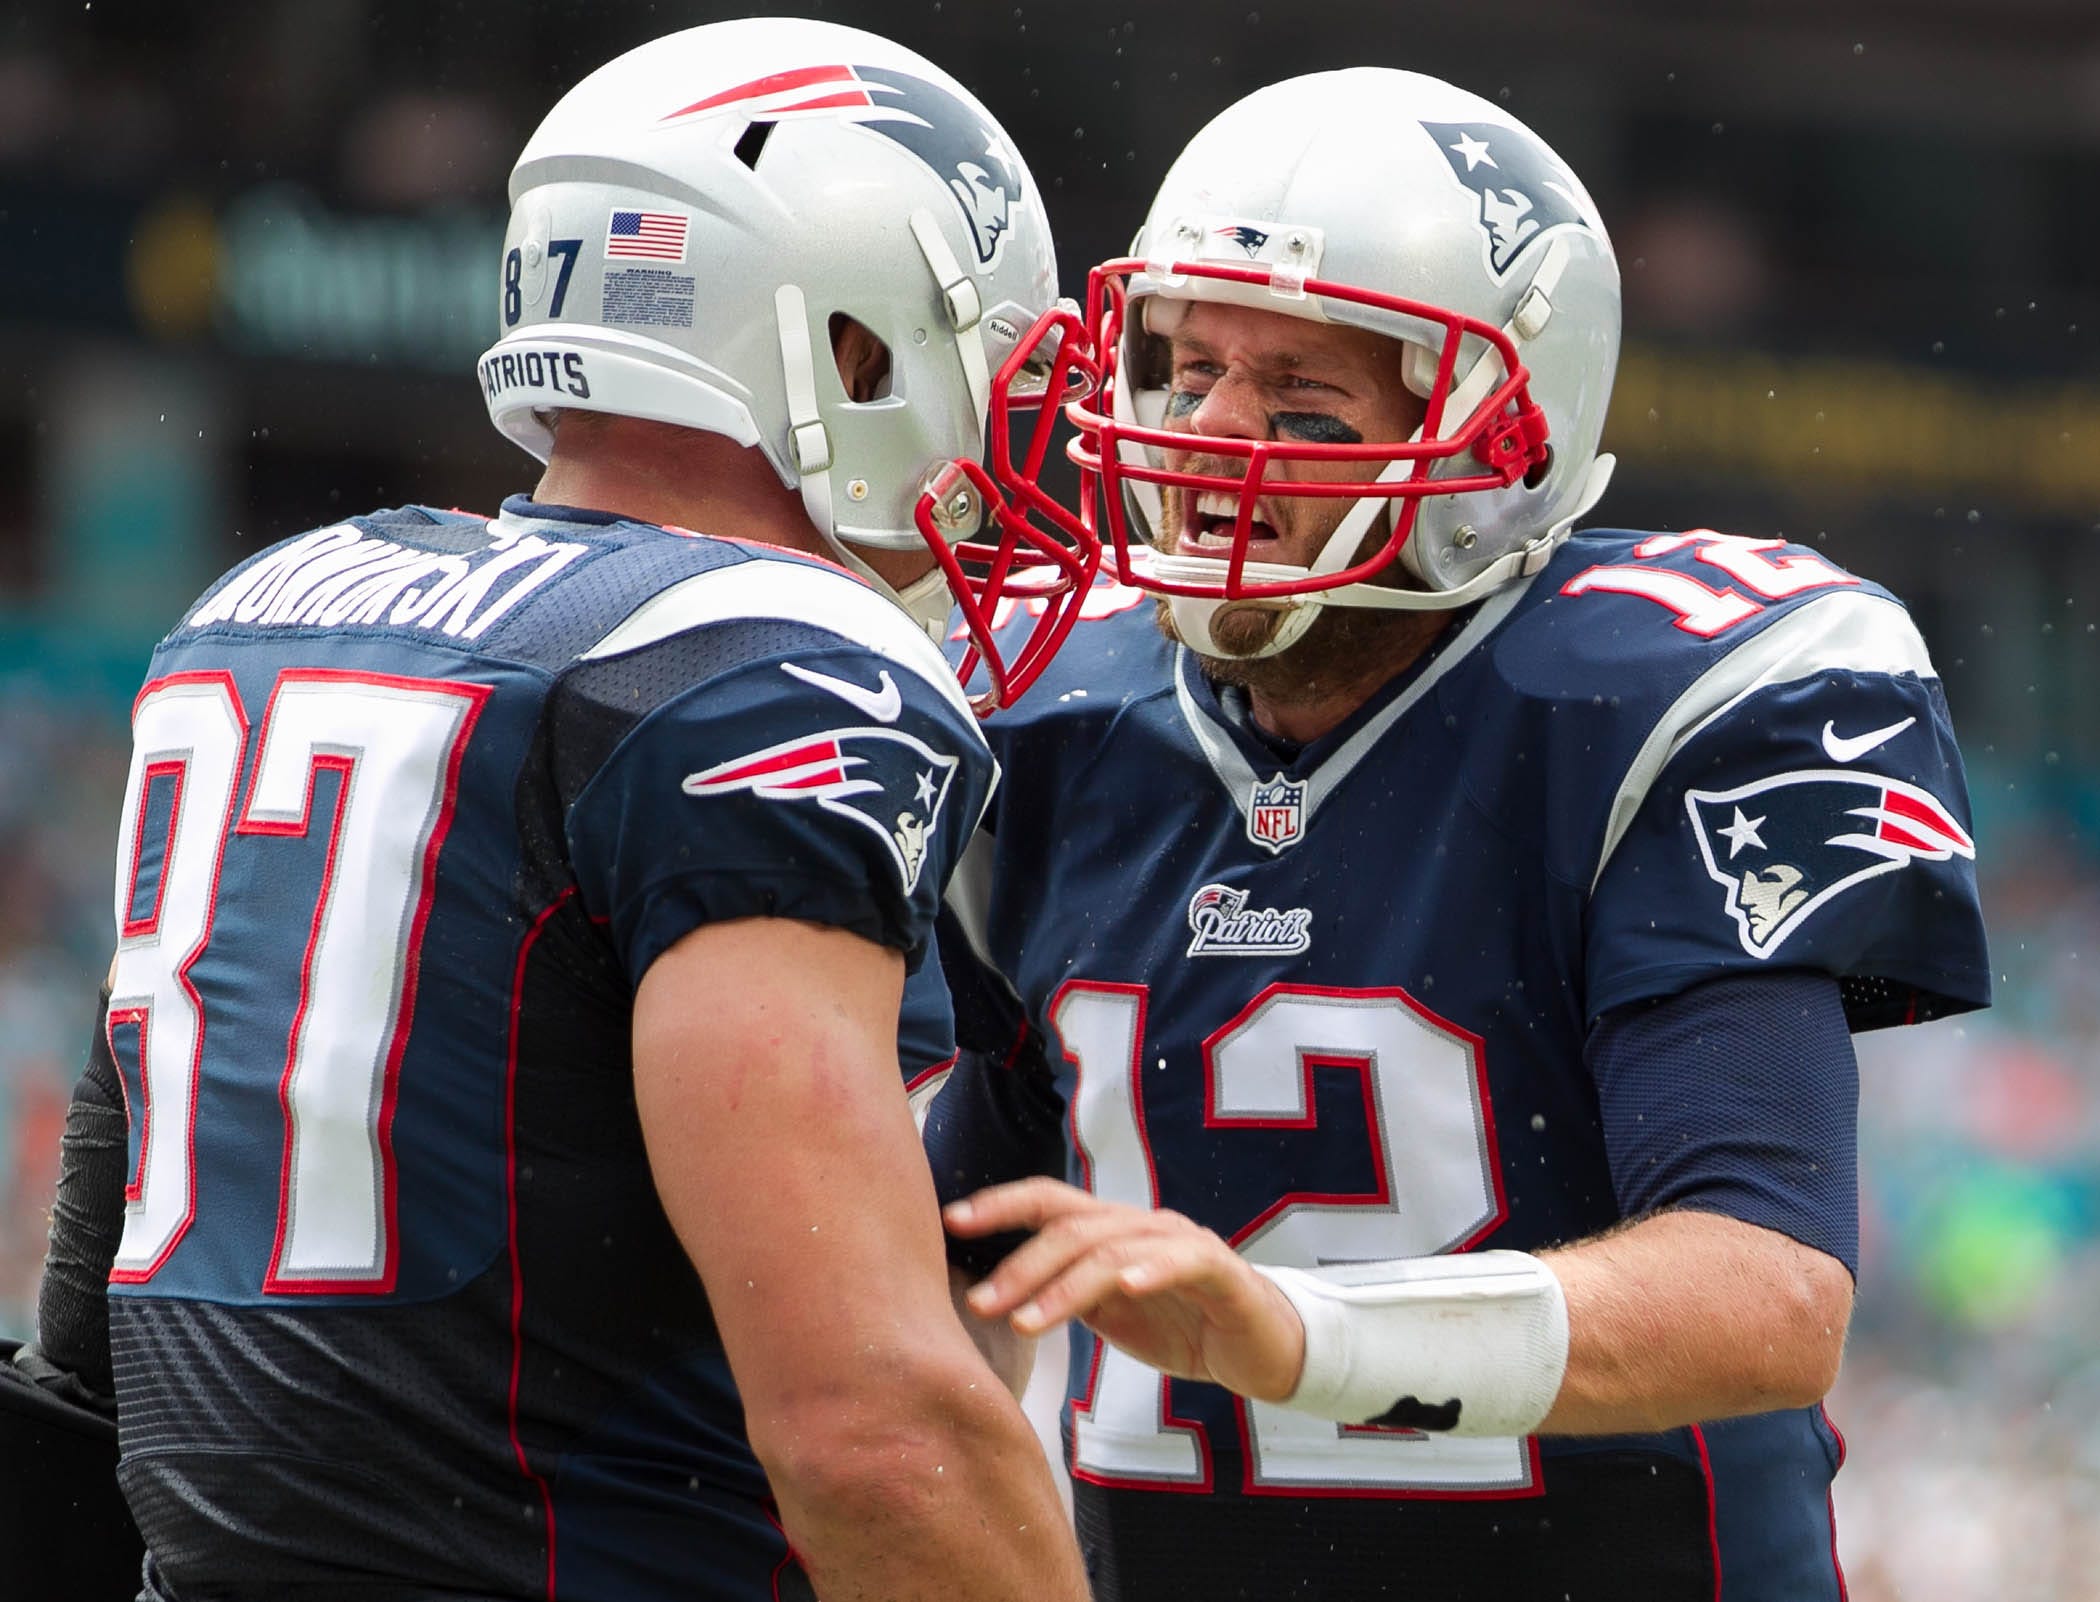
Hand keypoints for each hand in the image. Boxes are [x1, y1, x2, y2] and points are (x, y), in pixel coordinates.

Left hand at [945, 1178, 1305, 1403]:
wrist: (1260, 1348)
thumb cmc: (1179, 1325)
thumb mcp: (1108, 1312)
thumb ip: (1063, 1293)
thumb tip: (992, 1295)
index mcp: (1111, 1231)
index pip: (1049, 1203)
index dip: (1000, 1206)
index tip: (951, 1221)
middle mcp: (1141, 1225)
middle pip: (1073, 1228)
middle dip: (1021, 1265)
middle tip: (981, 1304)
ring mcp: (1180, 1243)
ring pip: (1113, 1251)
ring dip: (1065, 1286)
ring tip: (1027, 1322)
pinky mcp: (1219, 1269)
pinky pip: (1182, 1262)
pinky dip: (1153, 1270)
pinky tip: (1126, 1286)